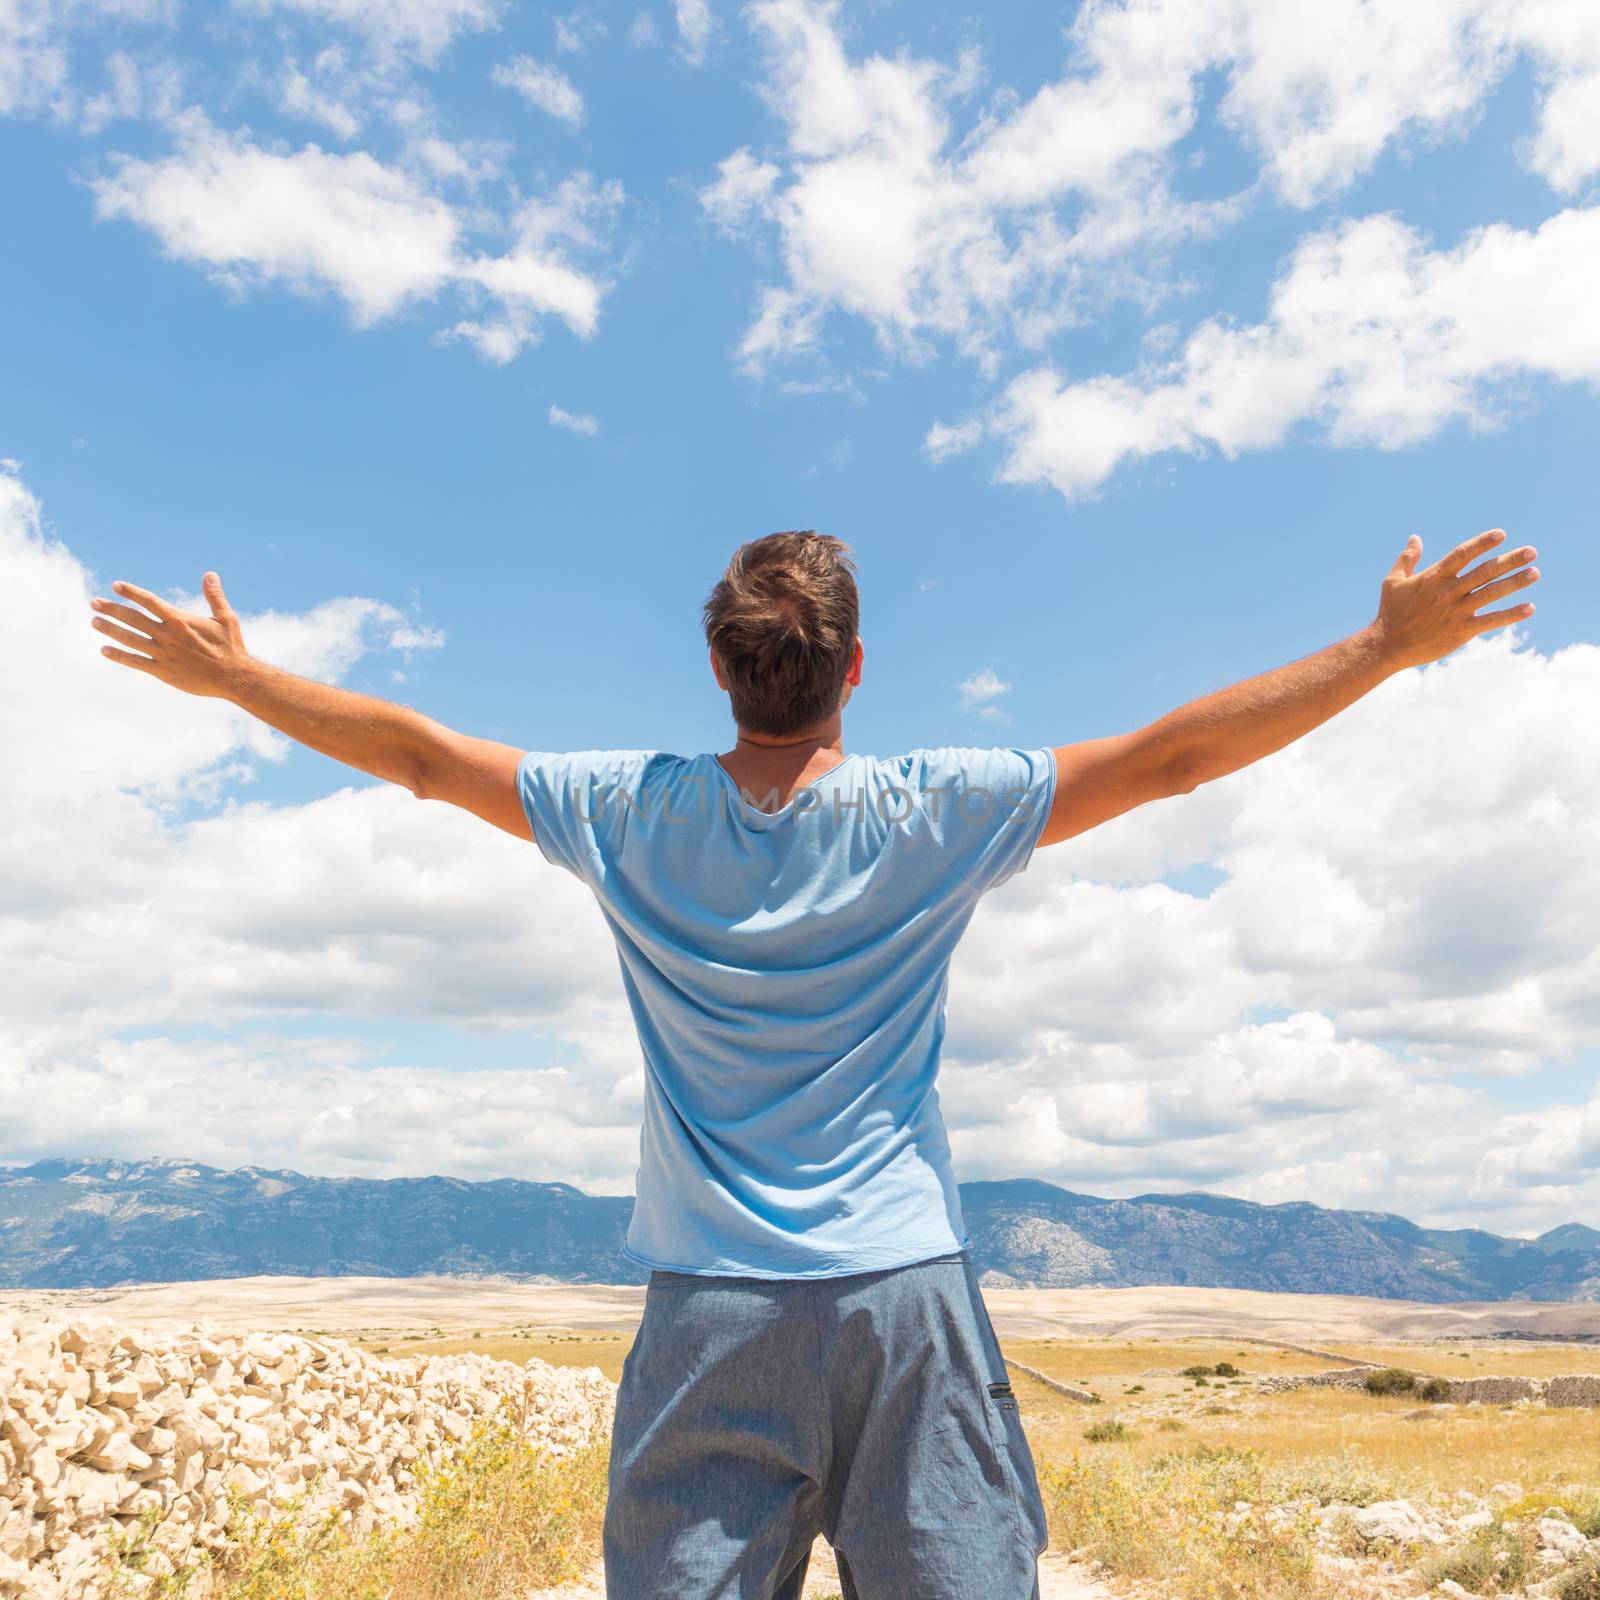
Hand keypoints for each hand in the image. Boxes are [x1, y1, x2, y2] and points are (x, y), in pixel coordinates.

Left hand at [90, 572, 250, 697]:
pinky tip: (105, 650)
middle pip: (133, 618)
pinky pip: (136, 662)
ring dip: (110, 629)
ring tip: (94, 622)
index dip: (131, 592)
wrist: (234, 677)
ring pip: (129, 639)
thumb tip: (210, 574)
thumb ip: (215, 596)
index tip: (116, 586)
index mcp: (180, 620)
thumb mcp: (226, 618)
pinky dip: (119, 655)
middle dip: (112, 609)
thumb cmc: (232, 647)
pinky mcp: (163, 671)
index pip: (149, 601)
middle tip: (94, 603)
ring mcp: (163, 654)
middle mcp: (168, 635)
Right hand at [1370, 528, 1538, 671]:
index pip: (1463, 554)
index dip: (1482, 543)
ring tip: (1535, 573)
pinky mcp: (1461, 631)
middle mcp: (1449, 591)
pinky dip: (1511, 614)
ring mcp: (1457, 611)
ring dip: (1516, 582)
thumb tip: (1415, 538)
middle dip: (1510, 560)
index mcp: (1434, 577)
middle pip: (1485, 571)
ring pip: (1492, 593)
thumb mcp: (1393, 581)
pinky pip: (1491, 620)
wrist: (1387, 646)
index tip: (1501, 534)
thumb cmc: (1390, 612)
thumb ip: (1407, 559)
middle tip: (1532, 552)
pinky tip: (1529, 608)